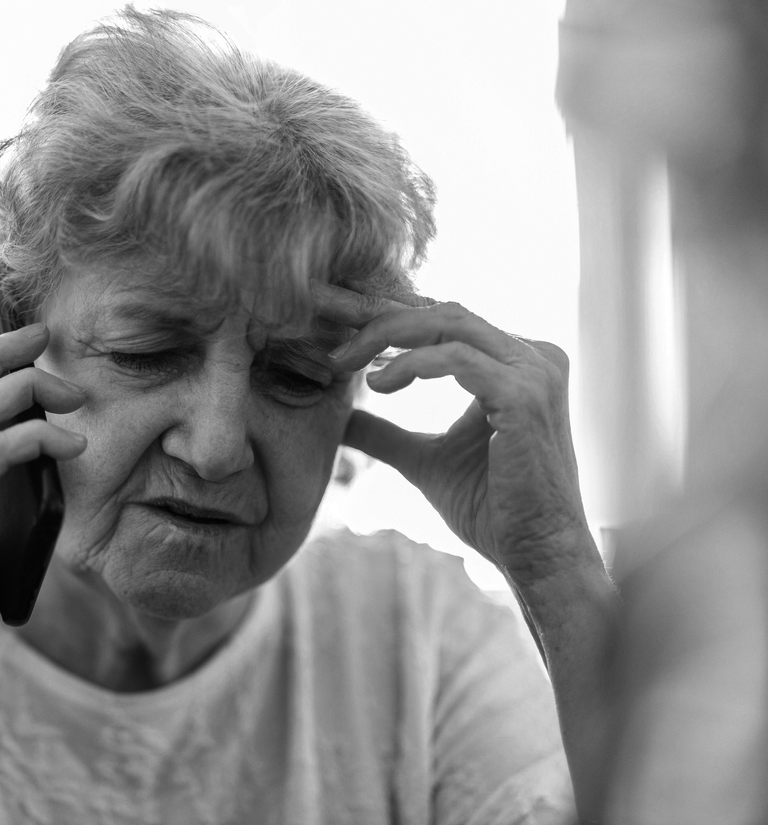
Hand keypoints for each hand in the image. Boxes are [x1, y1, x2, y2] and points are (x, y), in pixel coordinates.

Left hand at [324, 289, 595, 585]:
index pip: (443, 321)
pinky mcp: (525, 396)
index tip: (336, 335)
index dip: (387, 321)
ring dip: (387, 335)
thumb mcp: (424, 460)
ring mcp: (534, 371)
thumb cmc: (491, 510)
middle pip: (443, 311)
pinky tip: (379, 384)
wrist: (536, 556)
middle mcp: (531, 356)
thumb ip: (386, 433)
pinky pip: (458, 358)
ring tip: (344, 362)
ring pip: (448, 322)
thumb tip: (341, 419)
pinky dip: (412, 363)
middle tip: (331, 340)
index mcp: (513, 364)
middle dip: (379, 319)